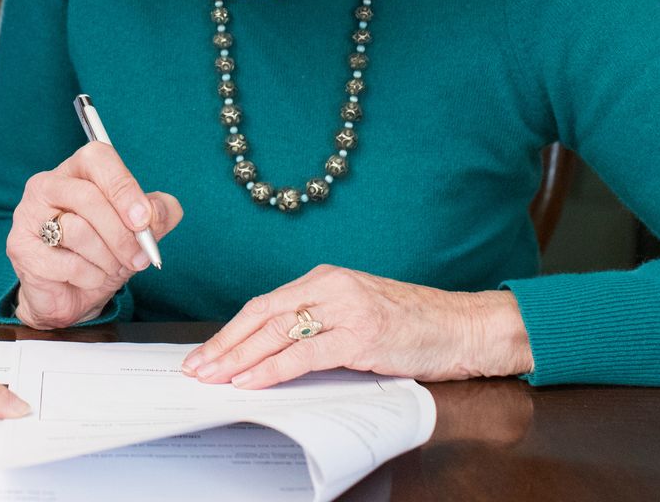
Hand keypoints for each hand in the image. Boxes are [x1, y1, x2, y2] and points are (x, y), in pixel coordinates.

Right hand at [7, 142, 182, 328]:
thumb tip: (155, 211)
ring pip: (78, 230)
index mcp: (76, 171)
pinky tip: (87, 278)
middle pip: (89, 197)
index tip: (144, 220)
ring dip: (106, 258)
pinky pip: (66, 262)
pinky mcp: (21, 247)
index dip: (124, 188)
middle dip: (122, 234)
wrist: (71, 295)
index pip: (97, 159)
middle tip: (139, 258)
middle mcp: (46, 185)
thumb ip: (158, 214)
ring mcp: (28, 215)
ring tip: (109, 268)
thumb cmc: (103, 254)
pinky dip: (89, 276)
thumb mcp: (139, 232)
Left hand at [180, 265, 533, 386]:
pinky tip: (252, 380)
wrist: (463, 327)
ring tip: (214, 376)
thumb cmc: (413, 325)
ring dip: (240, 357)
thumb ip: (320, 324)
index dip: (231, 330)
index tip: (205, 352)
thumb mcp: (357, 314)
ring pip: (277, 332)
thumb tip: (271, 352)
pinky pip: (305, 354)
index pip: (264, 304)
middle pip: (262, 316)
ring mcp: (346, 309)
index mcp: (324, 279)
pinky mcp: (361, 335)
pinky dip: (273, 368)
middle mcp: (330, 287)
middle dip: (224, 344)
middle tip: (196, 368)